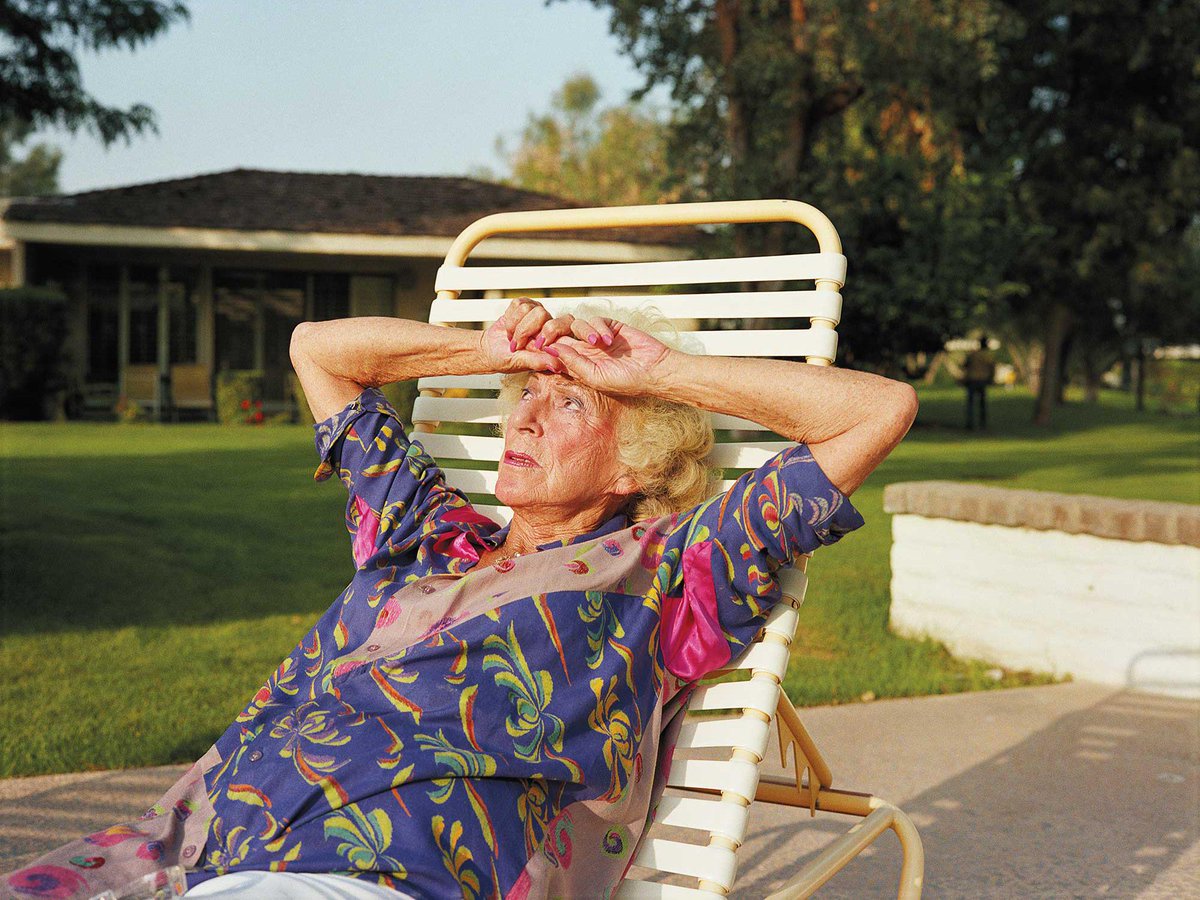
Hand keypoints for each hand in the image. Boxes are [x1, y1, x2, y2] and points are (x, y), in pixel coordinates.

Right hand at [478, 298, 561, 373]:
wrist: (490, 351)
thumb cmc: (507, 359)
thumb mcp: (522, 363)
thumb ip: (539, 362)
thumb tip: (557, 364)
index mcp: (555, 339)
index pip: (567, 324)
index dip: (552, 331)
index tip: (538, 345)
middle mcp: (549, 324)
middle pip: (543, 314)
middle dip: (525, 330)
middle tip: (519, 345)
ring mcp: (537, 313)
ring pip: (528, 308)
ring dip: (515, 327)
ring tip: (513, 339)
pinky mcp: (525, 305)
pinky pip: (518, 304)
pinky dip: (510, 320)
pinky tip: (510, 329)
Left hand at [541, 318, 676, 396]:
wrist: (654, 370)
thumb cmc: (626, 381)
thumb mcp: (595, 376)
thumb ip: (573, 362)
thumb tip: (550, 349)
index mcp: (577, 364)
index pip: (553, 351)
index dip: (542, 346)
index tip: (536, 345)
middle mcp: (583, 349)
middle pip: (558, 332)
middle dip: (550, 331)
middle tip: (546, 335)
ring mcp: (595, 336)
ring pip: (574, 323)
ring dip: (582, 330)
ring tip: (597, 343)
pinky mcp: (609, 325)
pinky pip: (594, 319)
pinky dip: (599, 326)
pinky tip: (609, 339)